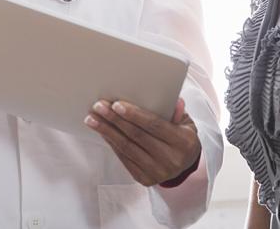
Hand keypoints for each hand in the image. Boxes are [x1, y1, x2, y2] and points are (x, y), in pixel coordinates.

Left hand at [85, 97, 200, 186]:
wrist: (184, 166)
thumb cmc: (182, 138)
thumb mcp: (186, 122)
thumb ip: (177, 112)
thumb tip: (173, 101)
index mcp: (183, 142)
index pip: (154, 125)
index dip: (135, 115)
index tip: (116, 104)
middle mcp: (171, 160)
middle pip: (137, 136)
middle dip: (115, 120)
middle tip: (98, 107)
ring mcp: (157, 172)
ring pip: (127, 148)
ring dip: (107, 132)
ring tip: (92, 119)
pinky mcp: (145, 179)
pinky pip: (124, 158)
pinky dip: (112, 144)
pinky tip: (103, 132)